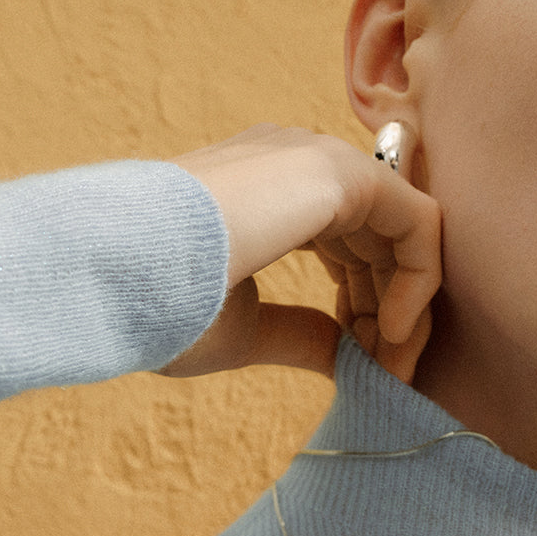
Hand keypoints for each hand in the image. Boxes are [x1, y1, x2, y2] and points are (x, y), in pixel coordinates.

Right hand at [157, 123, 440, 385]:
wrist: (117, 276)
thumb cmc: (160, 306)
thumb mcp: (244, 329)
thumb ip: (300, 333)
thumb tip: (348, 358)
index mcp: (266, 192)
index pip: (345, 244)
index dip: (360, 311)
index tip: (358, 369)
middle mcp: (296, 163)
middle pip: (379, 240)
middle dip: (389, 314)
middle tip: (386, 377)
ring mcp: (316, 159)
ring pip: (405, 232)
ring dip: (409, 307)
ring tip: (391, 368)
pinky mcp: (340, 173)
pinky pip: (419, 224)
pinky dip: (419, 283)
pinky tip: (390, 334)